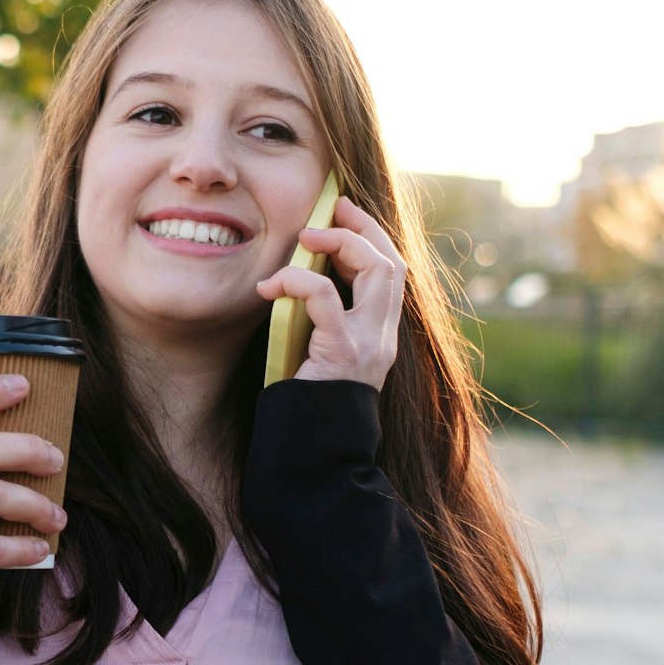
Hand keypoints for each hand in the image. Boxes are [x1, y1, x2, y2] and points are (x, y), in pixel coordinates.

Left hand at [255, 195, 406, 389]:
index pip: (392, 273)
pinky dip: (298, 281)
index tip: (345, 213)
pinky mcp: (342, 354)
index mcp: (379, 335)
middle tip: (332, 210)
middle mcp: (383, 337)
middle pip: (393, 265)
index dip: (373, 237)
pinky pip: (325, 300)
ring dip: (341, 246)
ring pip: (377, 272)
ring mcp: (369, 345)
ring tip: (306, 239)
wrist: (314, 454)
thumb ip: (316, 322)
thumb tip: (293, 283)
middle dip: (364, 229)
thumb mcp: (316, 354)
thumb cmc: (306, 406)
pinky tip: (270, 287)